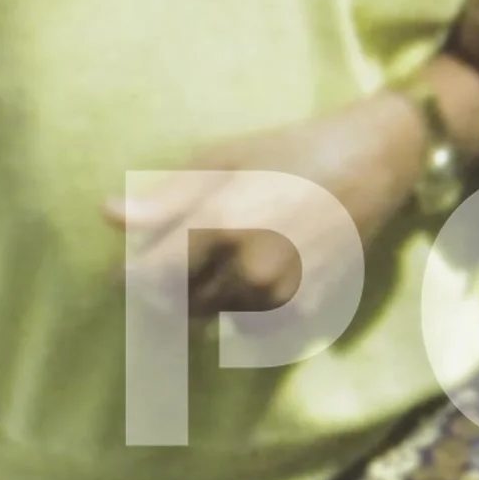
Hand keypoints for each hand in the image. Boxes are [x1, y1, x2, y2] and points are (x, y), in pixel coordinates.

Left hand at [105, 94, 427, 320]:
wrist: (370, 163)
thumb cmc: (289, 152)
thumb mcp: (223, 160)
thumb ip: (166, 196)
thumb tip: (108, 215)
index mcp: (219, 225)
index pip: (151, 276)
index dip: (131, 278)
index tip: (123, 273)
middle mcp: (247, 268)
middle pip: (181, 304)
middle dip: (168, 292)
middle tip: (171, 273)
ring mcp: (281, 292)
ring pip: (218, 319)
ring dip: (205, 303)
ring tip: (214, 273)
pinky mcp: (308, 308)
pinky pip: (256, 327)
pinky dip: (244, 314)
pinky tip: (251, 285)